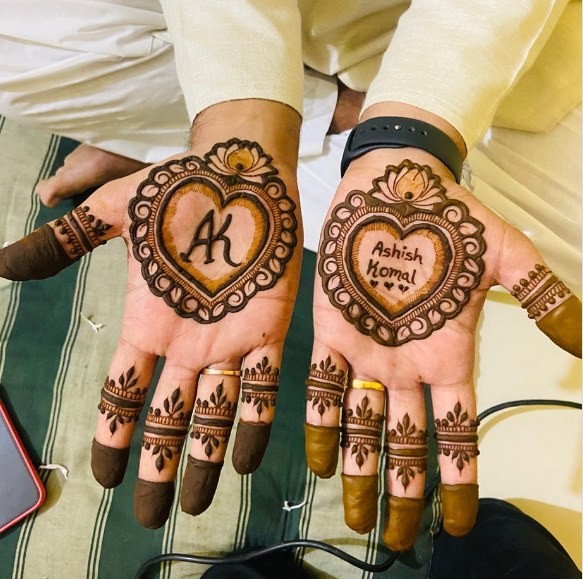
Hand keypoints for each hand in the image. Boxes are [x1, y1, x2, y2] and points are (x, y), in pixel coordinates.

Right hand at [0, 101, 302, 528]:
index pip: (122, 395)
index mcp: (147, 324)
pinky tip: (245, 461)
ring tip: (196, 501)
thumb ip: (64, 240)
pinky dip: (254, 424)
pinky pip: (262, 388)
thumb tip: (2, 263)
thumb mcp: (112, 212)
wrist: (240, 177)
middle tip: (153, 513)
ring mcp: (227, 341)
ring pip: (213, 415)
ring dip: (204, 458)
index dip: (113, 437)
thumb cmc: (178, 190)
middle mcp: (185, 344)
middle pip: (166, 419)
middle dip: (158, 465)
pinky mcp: (268, 330)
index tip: (107, 477)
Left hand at [304, 147, 580, 550]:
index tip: (455, 523)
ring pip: (362, 426)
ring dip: (359, 472)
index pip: (458, 432)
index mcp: (449, 356)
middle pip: (406, 443)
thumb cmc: (450, 219)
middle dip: (402, 491)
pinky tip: (320, 461)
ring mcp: (367, 351)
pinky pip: (323, 387)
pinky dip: (323, 424)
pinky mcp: (330, 331)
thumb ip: (544, 298)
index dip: (459, 479)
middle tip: (395, 542)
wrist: (396, 186)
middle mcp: (406, 366)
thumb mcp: (506, 257)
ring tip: (355, 516)